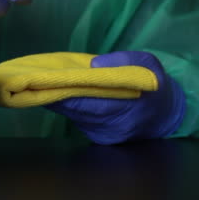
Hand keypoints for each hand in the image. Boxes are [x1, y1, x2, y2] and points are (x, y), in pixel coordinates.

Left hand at [45, 51, 185, 144]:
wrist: (164, 113)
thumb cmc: (152, 84)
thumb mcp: (147, 64)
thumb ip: (123, 60)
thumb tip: (94, 63)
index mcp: (130, 106)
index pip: (93, 102)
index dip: (68, 95)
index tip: (49, 85)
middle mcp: (116, 125)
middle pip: (79, 112)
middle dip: (56, 99)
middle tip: (35, 86)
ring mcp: (107, 135)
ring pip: (76, 117)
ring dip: (58, 104)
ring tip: (40, 88)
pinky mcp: (100, 139)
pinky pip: (79, 122)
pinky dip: (68, 110)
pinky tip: (57, 98)